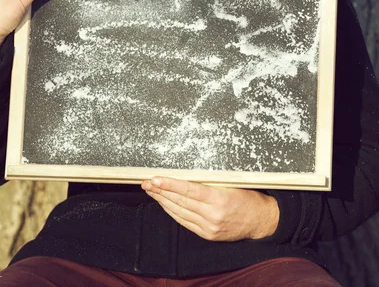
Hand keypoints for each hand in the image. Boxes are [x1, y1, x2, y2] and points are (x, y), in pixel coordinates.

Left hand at [141, 177, 278, 240]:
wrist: (261, 220)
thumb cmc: (248, 196)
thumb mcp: (231, 183)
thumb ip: (209, 180)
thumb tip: (185, 172)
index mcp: (219, 199)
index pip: (188, 190)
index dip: (169, 184)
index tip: (155, 178)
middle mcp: (213, 215)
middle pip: (180, 201)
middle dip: (161, 191)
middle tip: (146, 182)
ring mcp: (209, 227)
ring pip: (180, 212)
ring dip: (163, 201)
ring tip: (151, 191)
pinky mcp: (208, 235)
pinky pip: (185, 222)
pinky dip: (173, 212)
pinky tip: (165, 204)